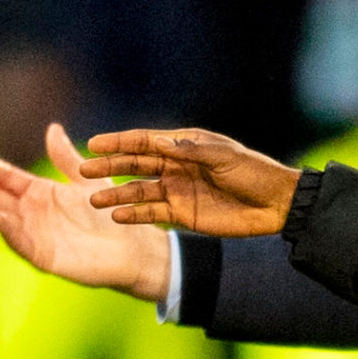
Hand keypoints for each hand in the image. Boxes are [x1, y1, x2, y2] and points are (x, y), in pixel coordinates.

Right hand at [0, 123, 173, 299]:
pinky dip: (8, 231)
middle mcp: (31, 214)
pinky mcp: (42, 257)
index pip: (8, 178)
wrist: (132, 246)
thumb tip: (52, 128)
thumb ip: (66, 158)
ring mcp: (34, 236)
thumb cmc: (110, 214)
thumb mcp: (85, 181)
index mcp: (39, 194)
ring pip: (4, 218)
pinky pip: (21, 243)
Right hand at [78, 129, 302, 234]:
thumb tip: (158, 142)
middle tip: (82, 170)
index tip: (93, 144)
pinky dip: (134, 215)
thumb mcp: (224, 157)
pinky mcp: (182, 213)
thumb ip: (191, 151)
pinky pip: (152, 213)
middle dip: (109, 167)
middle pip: (135, 165)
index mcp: (185, 145)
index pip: (145, 142)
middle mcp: (176, 165)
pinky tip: (117, 217)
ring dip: (116, 194)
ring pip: (138, 191)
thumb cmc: (253, 172)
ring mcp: (176, 189)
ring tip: (93, 200)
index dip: (119, 142)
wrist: (275, 204)